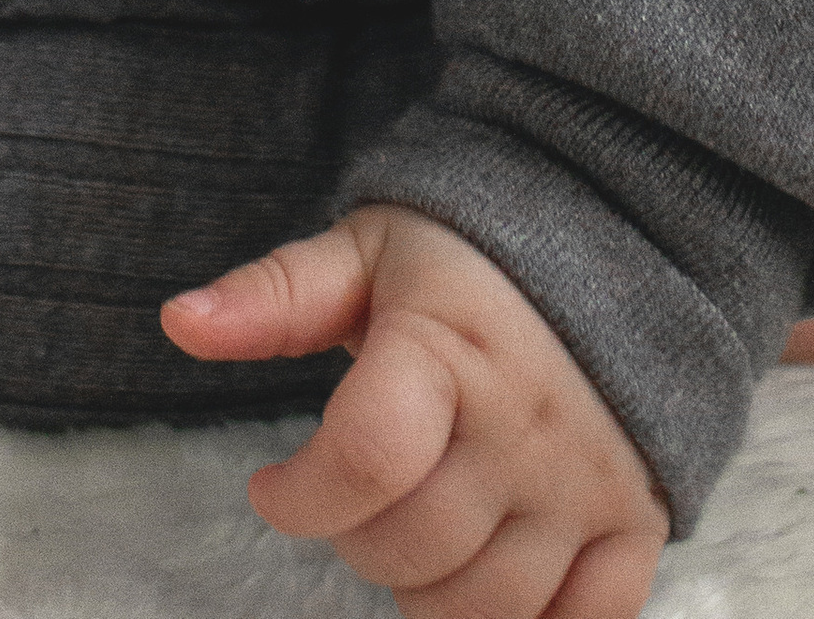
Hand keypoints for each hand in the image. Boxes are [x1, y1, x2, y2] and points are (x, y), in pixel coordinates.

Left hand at [164, 205, 669, 617]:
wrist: (613, 232)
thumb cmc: (469, 254)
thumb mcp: (367, 249)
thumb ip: (277, 294)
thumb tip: (177, 320)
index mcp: (450, 348)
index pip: (365, 459)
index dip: (298, 496)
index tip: (271, 485)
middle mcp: (525, 424)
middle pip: (413, 548)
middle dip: (356, 538)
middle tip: (353, 496)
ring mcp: (586, 482)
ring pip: (485, 607)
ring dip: (427, 592)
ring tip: (413, 530)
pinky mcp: (635, 522)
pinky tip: (483, 585)